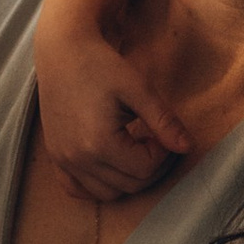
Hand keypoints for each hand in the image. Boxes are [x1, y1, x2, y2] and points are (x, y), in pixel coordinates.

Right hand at [35, 39, 190, 202]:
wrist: (63, 50)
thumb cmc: (101, 64)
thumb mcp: (139, 89)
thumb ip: (164, 121)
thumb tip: (188, 147)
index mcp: (100, 143)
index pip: (145, 169)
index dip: (163, 154)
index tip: (163, 132)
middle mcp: (78, 159)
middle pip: (129, 185)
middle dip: (150, 167)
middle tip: (155, 140)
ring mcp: (64, 160)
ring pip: (107, 193)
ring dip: (127, 177)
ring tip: (132, 148)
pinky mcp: (56, 156)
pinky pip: (78, 189)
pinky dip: (97, 184)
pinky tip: (109, 163)